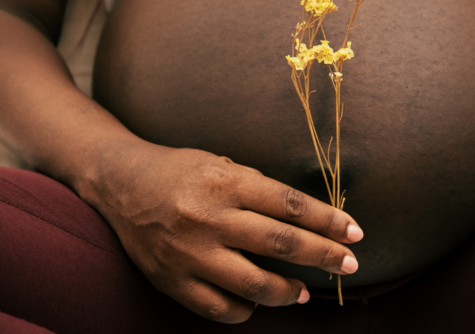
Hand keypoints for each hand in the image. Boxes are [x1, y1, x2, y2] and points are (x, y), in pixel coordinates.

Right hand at [90, 144, 363, 322]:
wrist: (120, 183)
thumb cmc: (179, 170)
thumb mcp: (221, 165)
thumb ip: (260, 189)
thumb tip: (307, 219)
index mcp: (225, 183)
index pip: (290, 205)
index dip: (329, 221)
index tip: (354, 233)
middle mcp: (209, 218)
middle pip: (281, 244)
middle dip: (324, 256)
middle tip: (349, 264)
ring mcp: (189, 253)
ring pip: (254, 285)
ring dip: (288, 291)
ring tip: (302, 292)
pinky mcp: (171, 280)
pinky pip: (220, 308)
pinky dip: (246, 309)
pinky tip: (256, 302)